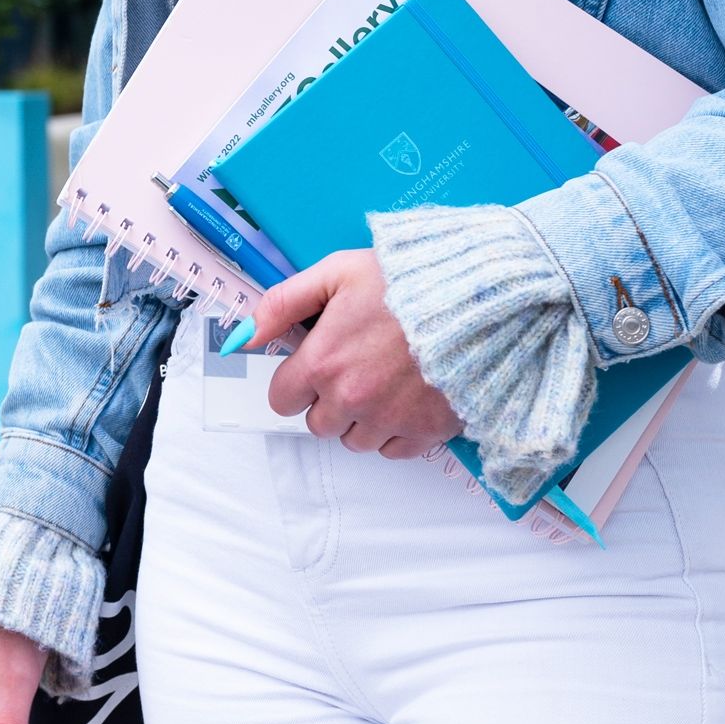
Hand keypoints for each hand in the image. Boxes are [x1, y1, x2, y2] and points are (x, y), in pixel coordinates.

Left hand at [244, 249, 460, 457]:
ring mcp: (388, 420)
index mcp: (323, 362)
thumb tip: (245, 333)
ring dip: (361, 419)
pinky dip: (396, 431)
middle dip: (328, 400)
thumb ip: (284, 303)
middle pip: (318, 424)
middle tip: (355, 368)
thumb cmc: (409, 280)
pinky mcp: (425, 432)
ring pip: (355, 441)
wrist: (479, 298)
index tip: (314, 365)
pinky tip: (407, 399)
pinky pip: (394, 450)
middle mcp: (350, 399)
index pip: (282, 399)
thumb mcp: (337, 272)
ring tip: (384, 381)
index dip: (295, 381)